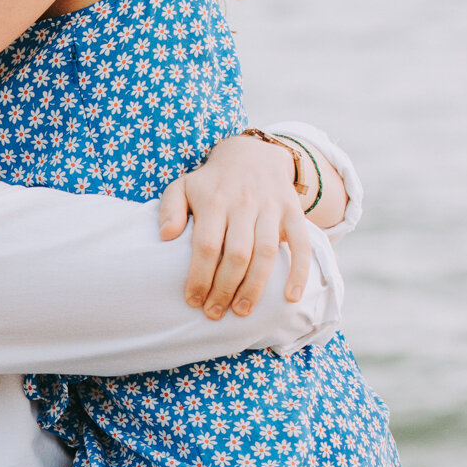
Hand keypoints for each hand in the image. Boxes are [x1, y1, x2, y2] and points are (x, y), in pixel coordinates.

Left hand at [159, 132, 312, 317]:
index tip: (193, 301)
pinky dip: (299, 271)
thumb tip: (165, 237)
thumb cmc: (211, 182)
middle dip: (224, 289)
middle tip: (214, 313)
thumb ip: (170, 209)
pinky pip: (301, 243)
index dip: (200, 277)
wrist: (253, 154)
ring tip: (242, 311)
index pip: (206, 245)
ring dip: (255, 287)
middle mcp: (243, 204)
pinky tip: (291, 297)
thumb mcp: (183, 186)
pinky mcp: (293, 212)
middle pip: (237, 254)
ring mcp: (271, 208)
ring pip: (265, 253)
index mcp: (214, 201)